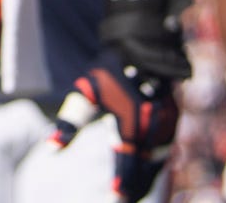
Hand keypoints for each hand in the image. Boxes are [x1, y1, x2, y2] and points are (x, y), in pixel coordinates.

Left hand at [54, 0, 189, 197]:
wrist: (141, 40)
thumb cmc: (108, 67)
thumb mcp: (86, 92)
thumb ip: (70, 121)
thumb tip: (52, 148)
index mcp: (131, 120)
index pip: (127, 160)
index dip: (122, 183)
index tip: (114, 198)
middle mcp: (153, 124)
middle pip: (146, 166)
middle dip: (136, 186)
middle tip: (124, 201)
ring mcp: (166, 120)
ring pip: (160, 159)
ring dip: (149, 177)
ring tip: (136, 192)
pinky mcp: (173, 115)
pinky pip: (167, 146)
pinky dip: (159, 162)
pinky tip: (150, 169)